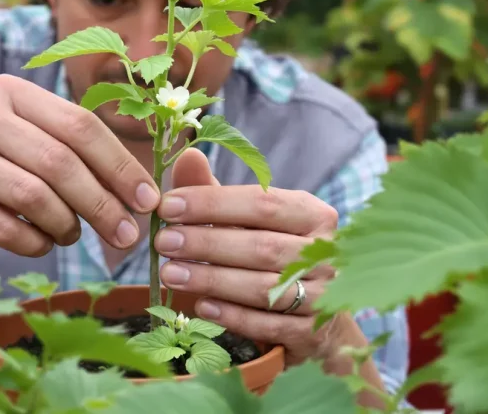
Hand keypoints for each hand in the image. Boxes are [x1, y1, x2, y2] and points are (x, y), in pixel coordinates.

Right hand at [0, 74, 160, 255]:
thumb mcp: (23, 132)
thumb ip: (73, 147)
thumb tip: (141, 193)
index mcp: (11, 91)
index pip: (80, 126)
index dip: (121, 166)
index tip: (148, 200)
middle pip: (60, 163)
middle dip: (103, 205)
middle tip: (127, 236)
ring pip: (34, 197)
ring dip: (67, 226)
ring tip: (74, 236)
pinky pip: (5, 228)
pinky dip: (35, 243)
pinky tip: (42, 242)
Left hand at [154, 148, 353, 366]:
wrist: (315, 311)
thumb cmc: (272, 251)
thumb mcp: (247, 220)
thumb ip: (216, 192)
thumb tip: (188, 155)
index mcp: (313, 214)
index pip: (262, 203)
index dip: (212, 204)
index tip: (168, 206)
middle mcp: (325, 253)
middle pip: (261, 247)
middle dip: (206, 243)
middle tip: (163, 242)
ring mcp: (324, 295)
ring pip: (264, 288)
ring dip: (212, 280)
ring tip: (170, 274)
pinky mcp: (313, 332)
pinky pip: (270, 325)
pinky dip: (233, 316)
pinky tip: (201, 306)